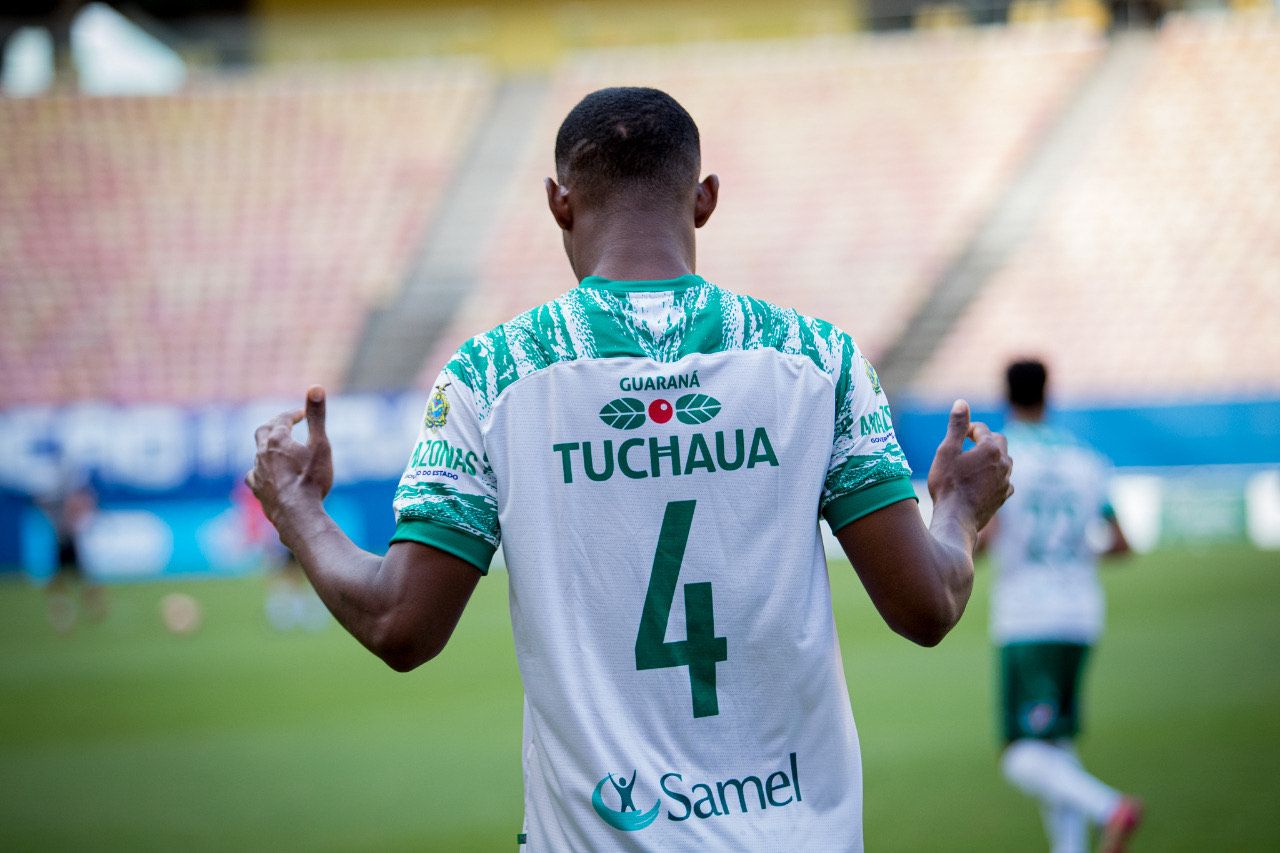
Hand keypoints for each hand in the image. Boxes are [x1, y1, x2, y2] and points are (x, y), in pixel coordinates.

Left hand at [246, 386, 333, 522]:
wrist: (297, 514)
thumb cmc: (311, 479)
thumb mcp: (320, 445)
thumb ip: (317, 416)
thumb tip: (315, 386)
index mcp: (277, 440)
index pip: (282, 419)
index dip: (293, 414)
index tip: (303, 413)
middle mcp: (262, 454)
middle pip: (264, 432)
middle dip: (275, 425)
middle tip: (287, 425)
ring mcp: (257, 473)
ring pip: (258, 453)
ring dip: (269, 448)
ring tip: (280, 449)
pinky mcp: (257, 490)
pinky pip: (254, 475)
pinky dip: (261, 469)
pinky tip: (266, 474)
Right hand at [926, 399, 1012, 533]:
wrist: (956, 518)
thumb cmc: (948, 484)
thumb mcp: (947, 451)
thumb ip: (957, 426)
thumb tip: (962, 402)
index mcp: (990, 448)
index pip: (981, 429)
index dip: (968, 430)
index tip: (957, 437)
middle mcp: (1004, 462)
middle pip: (999, 442)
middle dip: (985, 441)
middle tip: (967, 447)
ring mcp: (1006, 480)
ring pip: (1004, 461)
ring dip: (992, 459)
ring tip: (974, 464)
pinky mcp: (1004, 495)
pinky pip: (1004, 480)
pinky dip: (995, 477)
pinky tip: (982, 482)